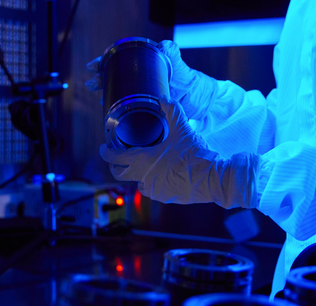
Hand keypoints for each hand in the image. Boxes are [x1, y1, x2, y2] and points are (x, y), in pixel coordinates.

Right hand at [85, 40, 217, 119]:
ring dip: (107, 95)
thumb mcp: (182, 69)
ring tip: (99, 99)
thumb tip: (165, 45)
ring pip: (120, 93)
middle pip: (115, 77)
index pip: (121, 60)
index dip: (105, 62)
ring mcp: (143, 96)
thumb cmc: (191, 83)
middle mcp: (142, 81)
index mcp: (146, 67)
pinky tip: (111, 112)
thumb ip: (174, 55)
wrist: (201, 104)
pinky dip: (118, 109)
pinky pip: (129, 109)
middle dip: (101, 79)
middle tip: (92, 84)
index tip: (95, 65)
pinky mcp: (146, 110)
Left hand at [100, 96, 259, 208]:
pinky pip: (153, 189)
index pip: (115, 158)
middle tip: (117, 158)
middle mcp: (144, 177)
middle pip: (120, 174)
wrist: (212, 178)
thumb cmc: (195, 154)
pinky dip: (154, 181)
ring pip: (138, 181)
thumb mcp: (182, 128)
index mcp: (143, 160)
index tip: (104, 148)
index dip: (106, 152)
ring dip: (138, 174)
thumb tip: (162, 97)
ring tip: (145, 164)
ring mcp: (154, 190)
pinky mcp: (165, 197)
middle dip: (116, 166)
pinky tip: (163, 174)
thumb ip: (170, 110)